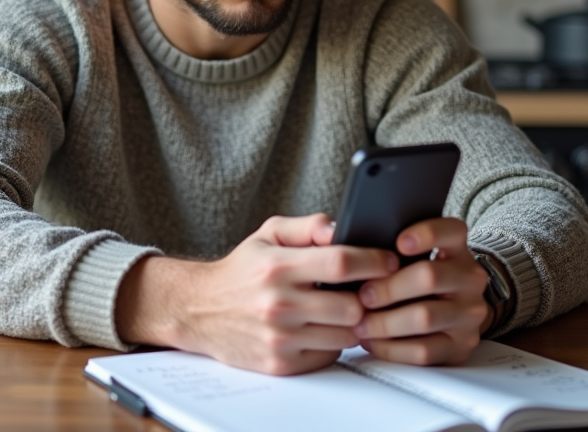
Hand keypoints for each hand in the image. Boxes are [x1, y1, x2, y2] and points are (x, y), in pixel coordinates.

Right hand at [116, 214, 399, 374]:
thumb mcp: (268, 235)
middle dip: (365, 296)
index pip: (341, 262)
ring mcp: (280, 337)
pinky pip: (328, 355)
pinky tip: (322, 327)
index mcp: (279, 266)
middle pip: (351, 305)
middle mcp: (279, 303)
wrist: (199, 310)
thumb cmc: (240, 271)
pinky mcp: (280, 363)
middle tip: (367, 289)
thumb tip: (341, 227)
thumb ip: (307, 225)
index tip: (388, 261)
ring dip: (351, 322)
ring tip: (343, 307)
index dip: (373, 261)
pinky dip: (332, 342)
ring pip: (345, 334)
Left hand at [352, 217, 489, 365]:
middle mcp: (469, 279)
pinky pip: (423, 350)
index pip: (451, 231)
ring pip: (424, 317)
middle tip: (362, 295)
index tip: (399, 242)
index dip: (426, 234)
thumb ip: (390, 249)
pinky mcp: (460, 346)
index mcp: (457, 249)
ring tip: (360, 322)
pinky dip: (391, 347)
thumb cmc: (416, 280)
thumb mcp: (412, 258)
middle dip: (388, 287)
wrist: (452, 315)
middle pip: (429, 277)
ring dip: (385, 322)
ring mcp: (468, 314)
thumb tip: (348, 246)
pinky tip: (372, 341)